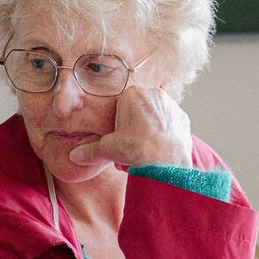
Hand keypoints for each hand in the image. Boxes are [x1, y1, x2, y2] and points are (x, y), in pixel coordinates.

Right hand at [68, 85, 191, 169]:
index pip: (121, 105)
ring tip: (145, 149)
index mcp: (133, 95)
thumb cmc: (137, 150)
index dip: (118, 124)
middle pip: (138, 109)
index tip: (119, 137)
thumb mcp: (108, 150)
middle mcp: (154, 94)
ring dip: (149, 130)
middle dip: (134, 126)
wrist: (166, 163)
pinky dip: (165, 135)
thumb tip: (75, 156)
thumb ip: (90, 151)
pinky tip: (160, 149)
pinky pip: (170, 124)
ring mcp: (171, 106)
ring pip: (155, 116)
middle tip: (131, 145)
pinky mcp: (183, 119)